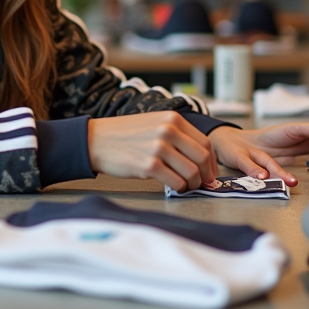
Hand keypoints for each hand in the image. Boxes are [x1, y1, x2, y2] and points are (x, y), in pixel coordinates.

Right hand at [87, 112, 216, 191]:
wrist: (97, 140)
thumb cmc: (125, 134)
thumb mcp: (155, 123)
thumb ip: (177, 134)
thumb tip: (199, 157)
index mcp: (173, 119)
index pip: (205, 142)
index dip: (211, 161)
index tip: (209, 172)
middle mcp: (168, 130)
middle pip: (202, 157)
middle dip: (206, 175)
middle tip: (203, 183)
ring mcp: (158, 148)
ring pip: (192, 172)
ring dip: (193, 184)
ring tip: (187, 186)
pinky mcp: (149, 165)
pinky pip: (176, 182)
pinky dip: (180, 189)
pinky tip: (175, 188)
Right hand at [209, 123, 308, 186]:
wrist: (226, 140)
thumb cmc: (256, 147)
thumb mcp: (282, 147)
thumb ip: (301, 149)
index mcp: (284, 139)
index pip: (306, 135)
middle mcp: (271, 142)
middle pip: (292, 142)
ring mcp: (254, 149)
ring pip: (269, 161)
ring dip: (279, 171)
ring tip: (291, 182)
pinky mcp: (238, 155)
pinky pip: (247, 164)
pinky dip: (254, 170)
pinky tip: (262, 177)